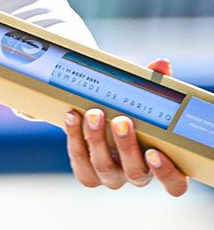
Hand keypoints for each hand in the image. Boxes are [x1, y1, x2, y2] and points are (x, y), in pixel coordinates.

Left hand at [64, 58, 188, 196]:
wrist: (99, 110)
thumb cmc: (129, 106)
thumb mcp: (142, 94)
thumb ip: (153, 80)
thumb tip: (162, 64)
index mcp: (160, 162)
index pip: (175, 184)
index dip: (166, 173)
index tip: (153, 152)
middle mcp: (137, 173)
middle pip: (136, 173)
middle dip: (126, 147)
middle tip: (121, 121)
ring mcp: (111, 175)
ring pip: (104, 168)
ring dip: (97, 140)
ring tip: (93, 113)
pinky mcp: (87, 171)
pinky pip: (80, 162)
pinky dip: (74, 138)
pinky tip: (72, 116)